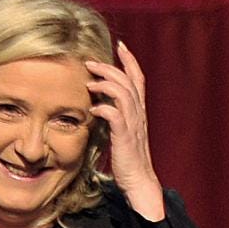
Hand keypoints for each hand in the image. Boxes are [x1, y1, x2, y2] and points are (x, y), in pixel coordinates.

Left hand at [86, 41, 165, 221]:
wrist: (139, 182)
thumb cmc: (129, 160)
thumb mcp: (123, 133)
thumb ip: (116, 116)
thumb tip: (99, 104)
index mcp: (139, 112)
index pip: (138, 79)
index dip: (130, 60)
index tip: (120, 45)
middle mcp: (139, 115)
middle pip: (127, 81)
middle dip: (110, 67)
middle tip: (90, 61)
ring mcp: (133, 125)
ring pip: (123, 93)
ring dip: (105, 83)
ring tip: (89, 82)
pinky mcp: (125, 137)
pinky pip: (115, 115)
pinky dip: (103, 107)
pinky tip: (92, 109)